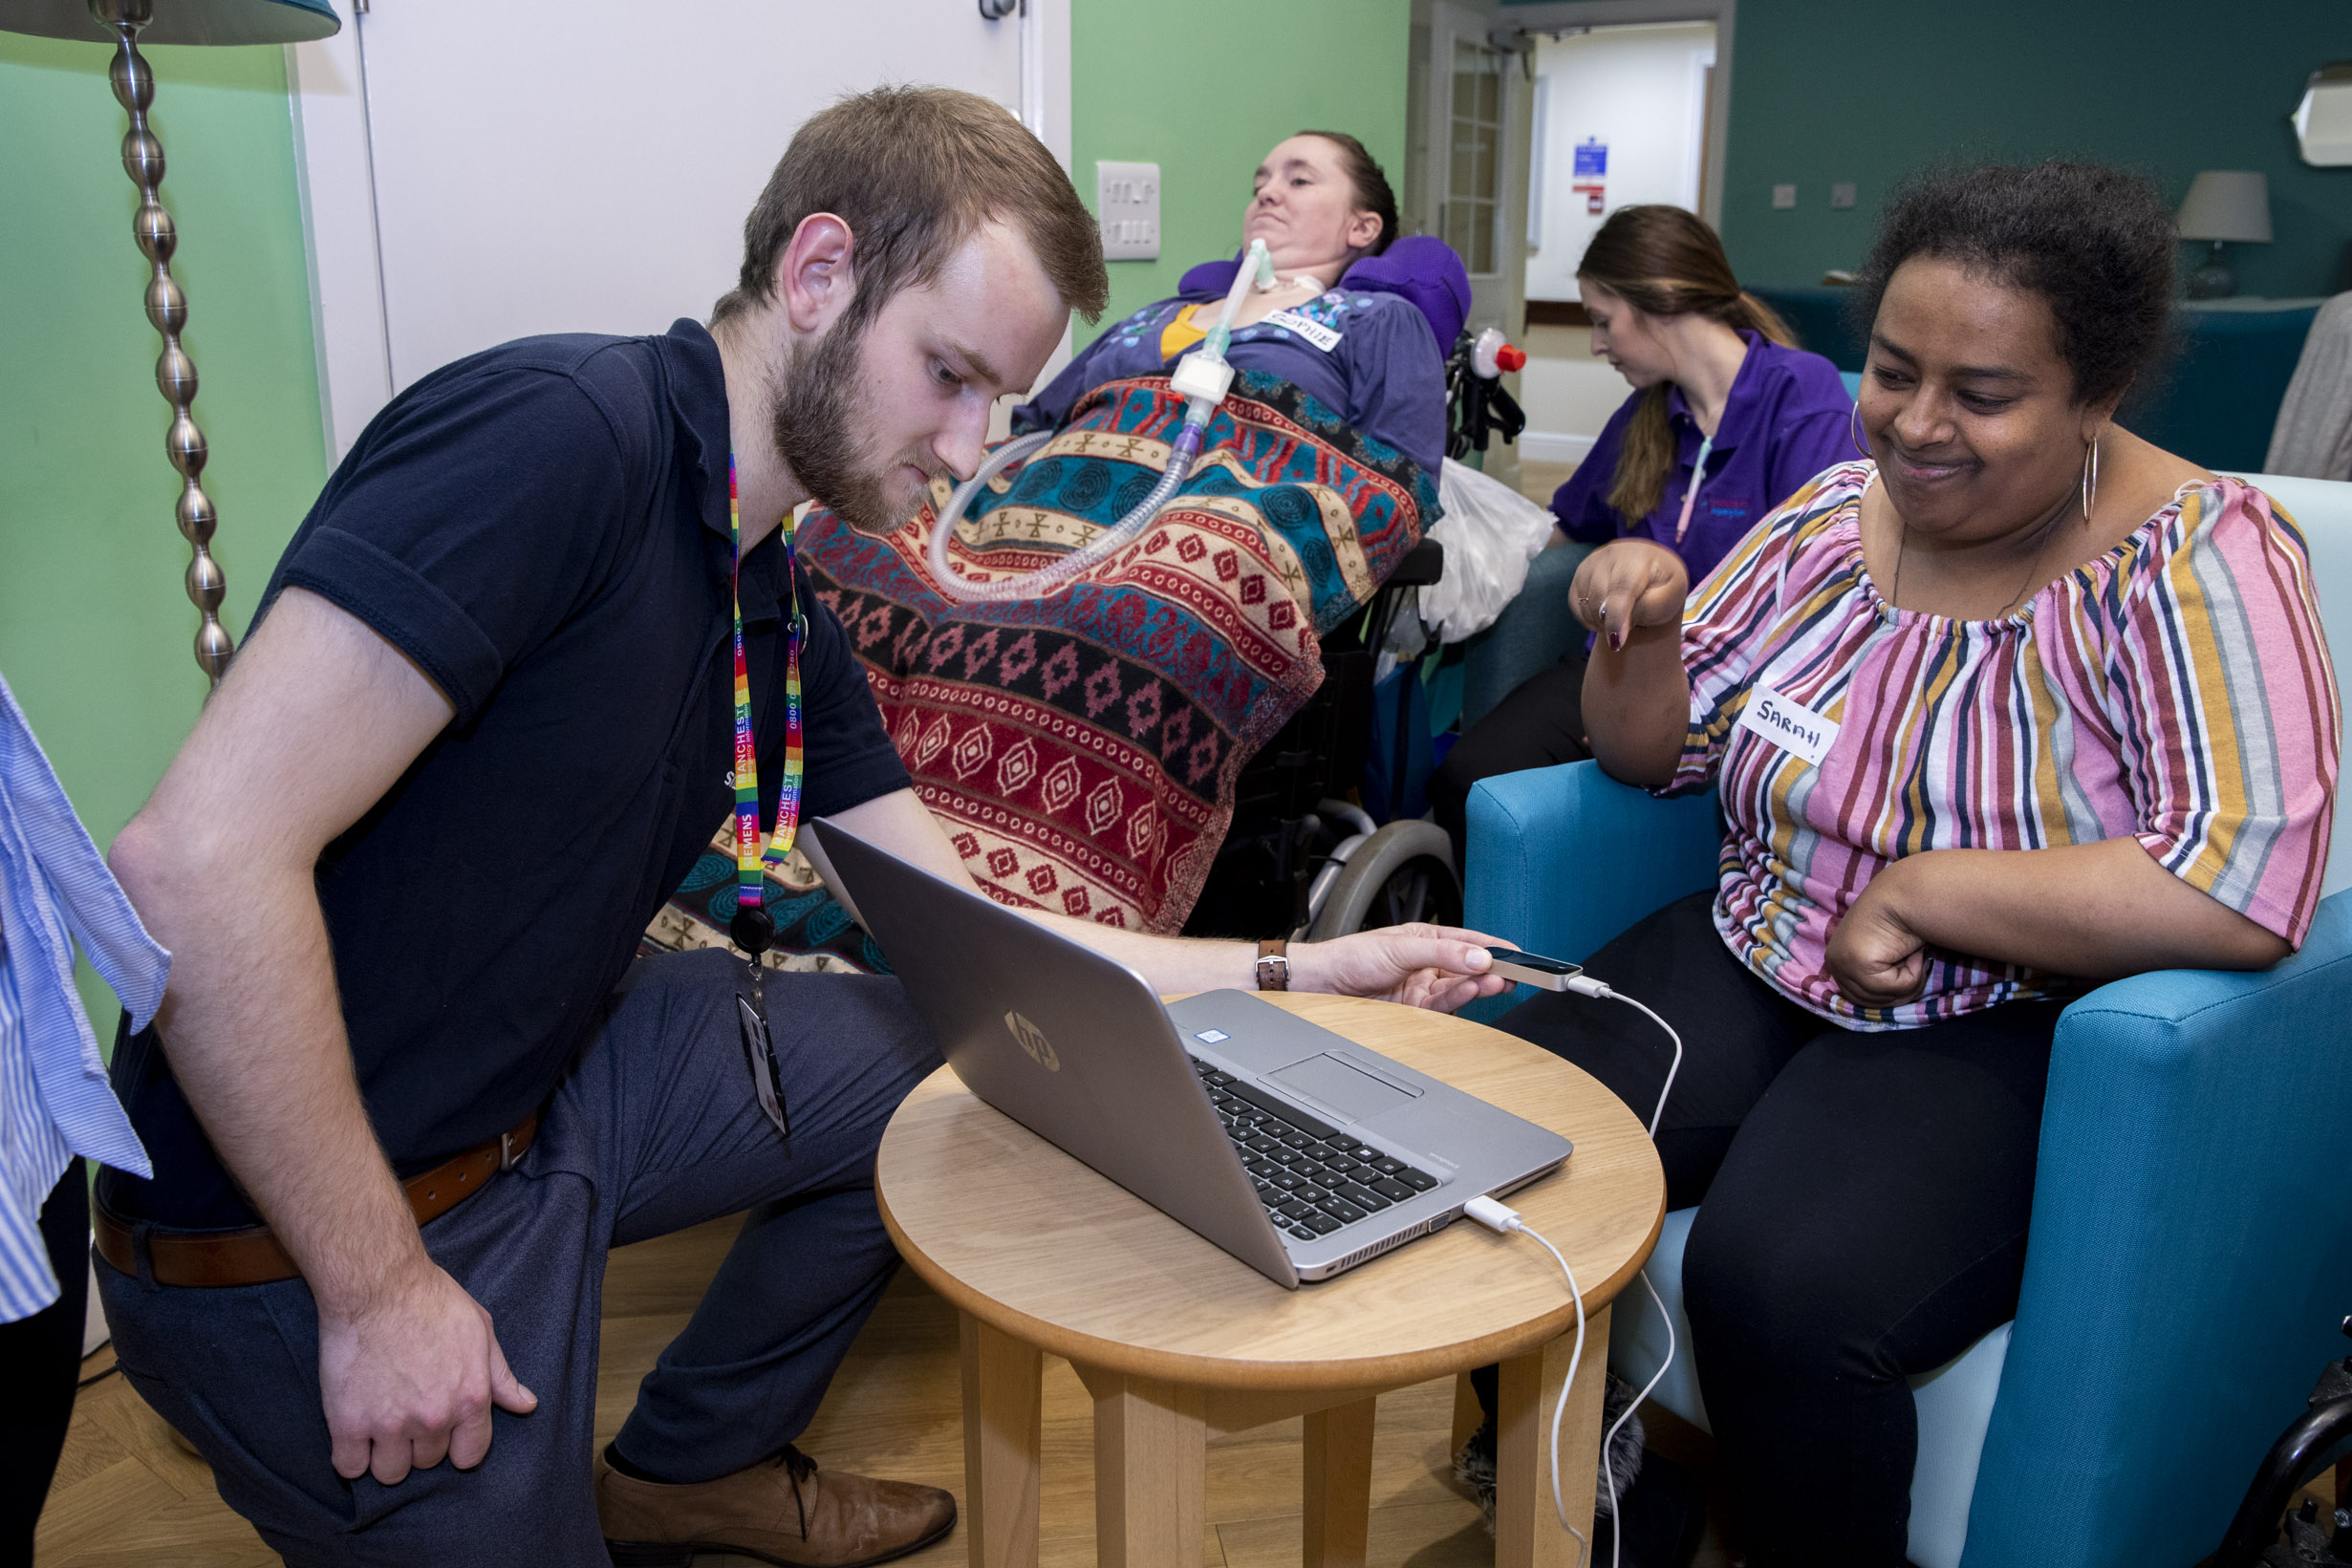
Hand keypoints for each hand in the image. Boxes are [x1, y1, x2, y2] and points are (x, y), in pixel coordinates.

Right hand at [318, 1257, 537, 1484]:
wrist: (377, 1285)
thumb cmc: (432, 1300)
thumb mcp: (480, 1331)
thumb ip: (501, 1376)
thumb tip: (526, 1405)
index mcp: (470, 1399)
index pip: (470, 1456)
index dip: (457, 1445)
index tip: (444, 1432)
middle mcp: (433, 1418)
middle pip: (428, 1462)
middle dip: (420, 1442)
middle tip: (408, 1412)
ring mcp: (389, 1424)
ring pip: (390, 1473)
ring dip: (386, 1455)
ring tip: (381, 1425)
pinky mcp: (348, 1424)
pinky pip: (349, 1468)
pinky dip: (351, 1456)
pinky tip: (355, 1434)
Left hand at [1294, 924, 1509, 1012]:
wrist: (1323, 985)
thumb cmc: (1351, 957)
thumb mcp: (1401, 947)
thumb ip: (1442, 953)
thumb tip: (1477, 957)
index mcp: (1426, 938)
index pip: (1468, 941)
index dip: (1493, 947)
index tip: (1518, 954)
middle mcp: (1427, 963)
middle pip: (1468, 967)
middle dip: (1493, 969)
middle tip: (1515, 973)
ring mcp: (1422, 987)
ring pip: (1459, 987)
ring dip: (1479, 985)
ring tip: (1498, 982)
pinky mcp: (1415, 1009)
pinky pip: (1444, 1005)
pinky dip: (1460, 999)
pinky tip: (1473, 991)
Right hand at [1570, 539, 1687, 652]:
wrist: (1653, 570)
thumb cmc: (1664, 587)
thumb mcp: (1671, 597)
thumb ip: (1648, 609)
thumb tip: (1618, 625)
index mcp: (1638, 557)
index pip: (1621, 587)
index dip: (1617, 617)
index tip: (1617, 643)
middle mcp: (1610, 554)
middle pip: (1599, 597)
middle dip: (1611, 622)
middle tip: (1630, 627)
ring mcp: (1591, 562)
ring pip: (1585, 603)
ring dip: (1601, 622)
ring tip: (1622, 619)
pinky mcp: (1579, 574)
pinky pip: (1576, 604)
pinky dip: (1589, 618)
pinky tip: (1606, 617)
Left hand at [1826, 865, 1931, 1007]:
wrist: (1905, 895)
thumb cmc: (1899, 921)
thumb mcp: (1884, 955)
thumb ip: (1880, 978)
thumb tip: (1891, 1000)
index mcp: (1837, 961)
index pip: (1860, 999)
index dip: (1888, 991)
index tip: (1904, 970)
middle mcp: (1834, 964)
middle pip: (1871, 1004)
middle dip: (1900, 989)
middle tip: (1913, 963)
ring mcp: (1843, 964)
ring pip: (1885, 998)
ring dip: (1909, 981)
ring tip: (1912, 955)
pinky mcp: (1858, 963)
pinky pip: (1896, 989)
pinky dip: (1913, 975)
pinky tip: (1911, 953)